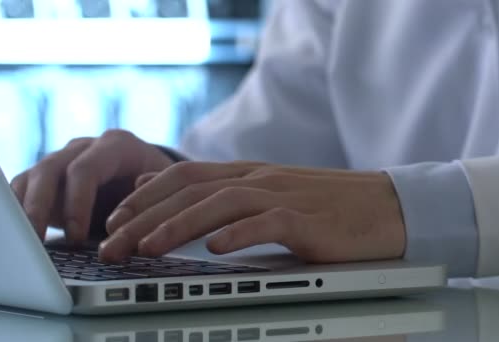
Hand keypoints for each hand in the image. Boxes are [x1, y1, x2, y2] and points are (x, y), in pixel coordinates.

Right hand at [10, 130, 173, 242]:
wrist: (154, 178)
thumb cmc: (162, 186)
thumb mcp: (166, 190)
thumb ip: (151, 198)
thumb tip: (135, 212)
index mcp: (117, 145)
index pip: (86, 168)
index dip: (77, 202)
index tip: (76, 236)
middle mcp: (85, 148)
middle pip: (51, 170)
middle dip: (40, 206)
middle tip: (36, 241)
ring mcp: (65, 160)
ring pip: (33, 178)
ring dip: (25, 210)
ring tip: (26, 242)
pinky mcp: (50, 179)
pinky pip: (25, 188)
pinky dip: (21, 210)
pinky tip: (23, 234)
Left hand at [100, 162, 405, 262]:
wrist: (387, 206)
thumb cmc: (329, 206)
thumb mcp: (273, 194)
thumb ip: (228, 194)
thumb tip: (181, 200)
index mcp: (249, 174)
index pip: (184, 175)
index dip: (144, 194)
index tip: (115, 218)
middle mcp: (260, 179)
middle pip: (190, 190)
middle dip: (144, 214)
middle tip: (112, 241)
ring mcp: (284, 196)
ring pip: (220, 203)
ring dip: (178, 225)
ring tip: (147, 247)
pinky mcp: (307, 219)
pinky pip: (266, 222)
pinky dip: (237, 234)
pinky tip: (214, 249)